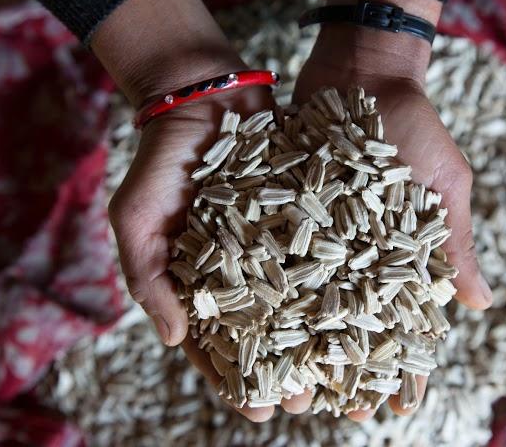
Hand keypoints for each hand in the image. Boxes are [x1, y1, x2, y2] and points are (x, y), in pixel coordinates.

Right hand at [95, 0, 311, 421]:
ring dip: (323, 335)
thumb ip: (146, 277)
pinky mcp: (310, 213)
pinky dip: (347, 279)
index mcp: (203, 279)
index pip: (219, 341)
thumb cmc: (162, 159)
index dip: (238, 379)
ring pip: (305, 299)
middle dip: (290, 367)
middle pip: (270, 330)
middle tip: (313, 402)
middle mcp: (246, 267)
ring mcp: (279, 242)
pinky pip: (330, 251)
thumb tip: (174, 340)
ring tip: (346, 372)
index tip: (262, 411)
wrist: (205, 94)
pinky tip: (369, 308)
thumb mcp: (136, 217)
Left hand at [294, 23, 492, 420]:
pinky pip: (269, 255)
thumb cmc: (413, 127)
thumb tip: (480, 304)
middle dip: (334, 366)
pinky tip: (244, 324)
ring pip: (301, 299)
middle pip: (342, 321)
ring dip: (291, 342)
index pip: (398, 321)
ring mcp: (316, 234)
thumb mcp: (443, 184)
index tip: (389, 408)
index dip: (397, 365)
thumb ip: (453, 242)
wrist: (361, 73)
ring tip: (281, 383)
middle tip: (321, 407)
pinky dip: (258, 288)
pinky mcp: (282, 211)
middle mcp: (353, 251)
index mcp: (396, 253)